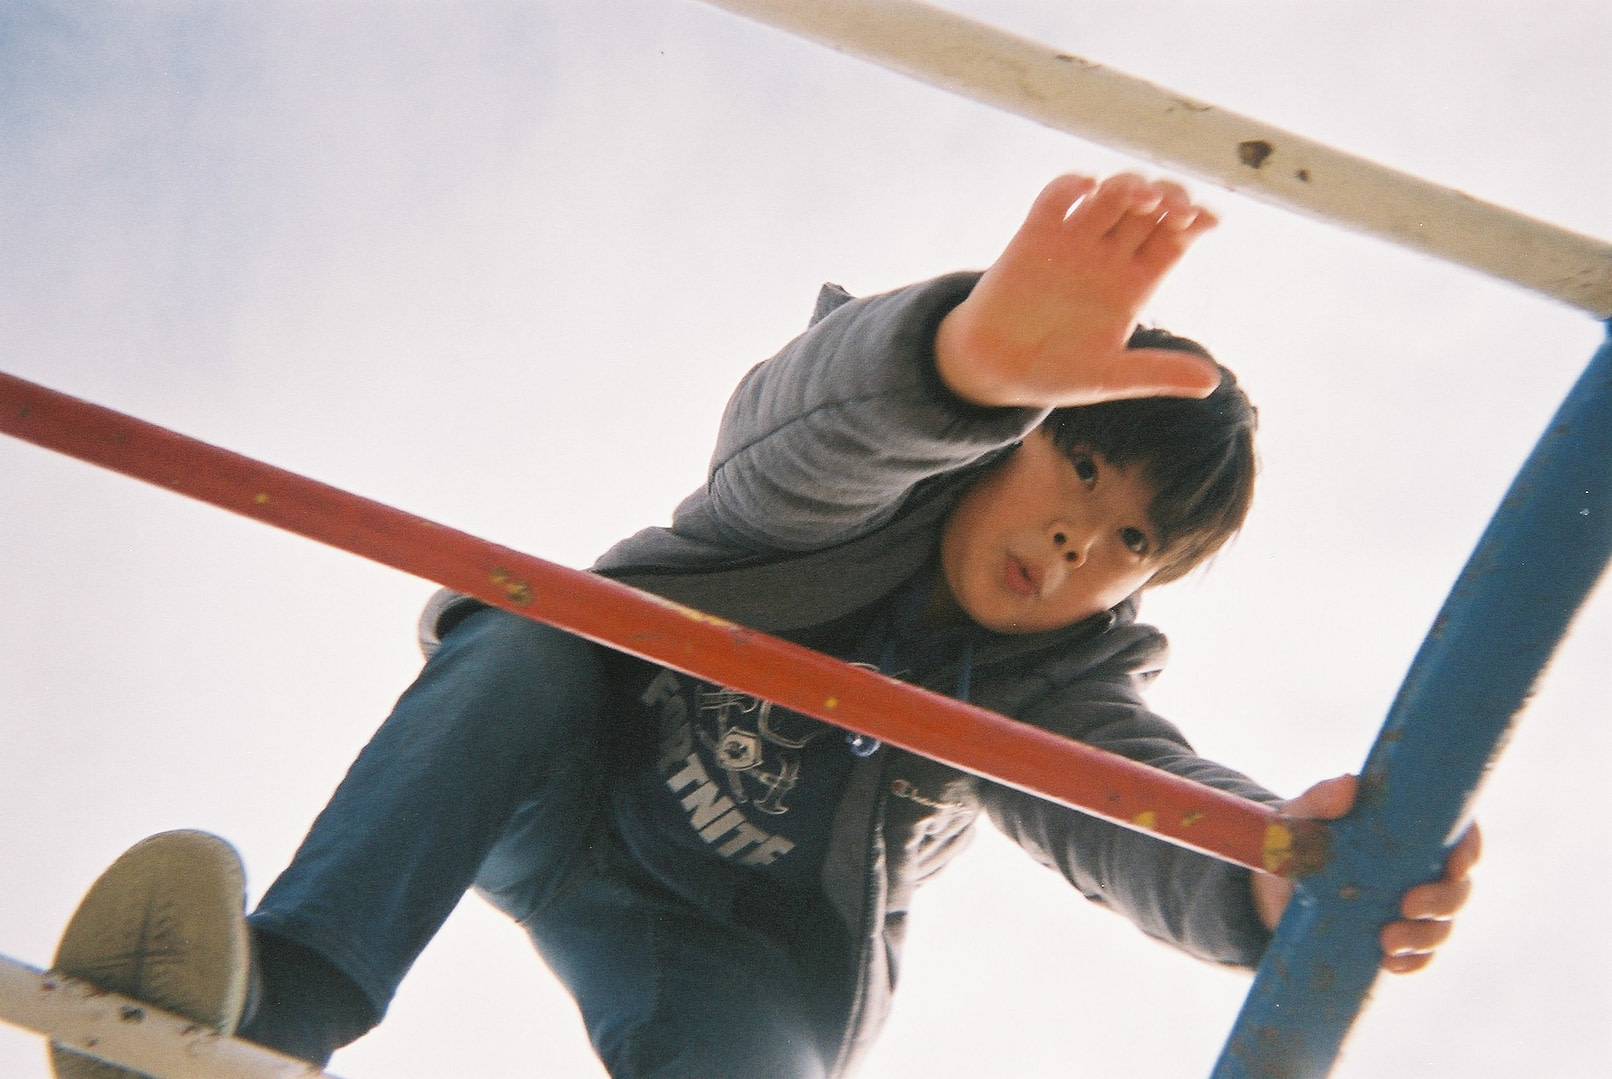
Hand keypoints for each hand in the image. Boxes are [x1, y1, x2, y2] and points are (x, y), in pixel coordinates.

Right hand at [934, 172, 1220, 407]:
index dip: (1194, 222)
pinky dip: (1072, 185)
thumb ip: (1156, 374)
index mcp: (1133, 285)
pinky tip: (1086, 189)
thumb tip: (1212, 384)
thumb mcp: (1108, 378)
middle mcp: (1107, 258)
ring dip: (1129, 186)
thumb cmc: (1052, 374)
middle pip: (1149, 209)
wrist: (992, 370)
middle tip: (1173, 207)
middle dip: (1168, 197)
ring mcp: (1072, 244)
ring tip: (1140, 197)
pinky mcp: (1034, 237)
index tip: (1205, 220)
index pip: (1174, 239)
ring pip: (1109, 196)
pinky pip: (1057, 198)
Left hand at [1249, 774, 1482, 974]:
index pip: (1460, 836)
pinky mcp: (1395, 937)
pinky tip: (1390, 962)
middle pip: (1458, 886)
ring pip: (1442, 925)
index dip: (1469, 849)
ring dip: (1424, 936)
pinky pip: (1418, 956)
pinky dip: (1411, 961)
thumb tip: (1348, 786)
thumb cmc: (1300, 836)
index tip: (1456, 864)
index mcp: (1410, 831)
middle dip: (1443, 899)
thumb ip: (1321, 799)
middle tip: (1408, 904)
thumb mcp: (1302, 815)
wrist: (1272, 883)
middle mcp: (1420, 869)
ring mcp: (1411, 907)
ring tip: (1388, 940)